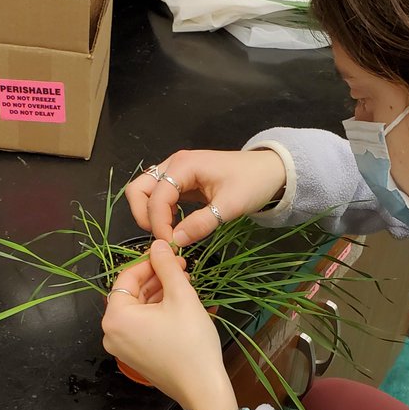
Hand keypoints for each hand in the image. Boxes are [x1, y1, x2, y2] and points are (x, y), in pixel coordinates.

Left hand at [102, 240, 237, 409]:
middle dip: (156, 278)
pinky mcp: (134, 356)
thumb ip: (166, 266)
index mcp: (115, 317)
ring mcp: (121, 347)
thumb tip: (158, 244)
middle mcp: (111, 333)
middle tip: (181, 268)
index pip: (127, 277)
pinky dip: (156, 312)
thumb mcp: (181, 297)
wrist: (202, 387)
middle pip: (131, 294)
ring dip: (158, 294)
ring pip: (138, 310)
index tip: (170, 254)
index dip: (149, 262)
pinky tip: (178, 304)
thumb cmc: (191, 342)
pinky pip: (141, 326)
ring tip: (184, 284)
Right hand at [127, 149, 286, 246]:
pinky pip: (159, 196)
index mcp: (184, 165)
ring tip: (169, 232)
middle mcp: (174, 165)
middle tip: (161, 236)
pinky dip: (161, 211)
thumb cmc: (252, 183)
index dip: (158, 223)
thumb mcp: (230, 206)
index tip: (170, 244)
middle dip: (143, 215)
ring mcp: (175, 171)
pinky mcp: (181, 180)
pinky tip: (177, 224)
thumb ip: (202, 224)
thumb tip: (175, 242)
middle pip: (138, 189)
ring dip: (150, 213)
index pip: (156, 197)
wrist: (270, 170)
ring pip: (145, 192)